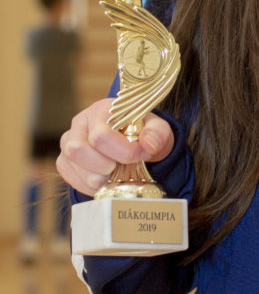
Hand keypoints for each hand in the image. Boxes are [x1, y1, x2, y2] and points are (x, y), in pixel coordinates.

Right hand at [57, 98, 173, 196]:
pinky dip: (86, 184)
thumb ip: (157, 134)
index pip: (102, 135)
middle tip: (121, 168)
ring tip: (113, 175)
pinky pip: (66, 174)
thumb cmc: (143, 135)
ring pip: (70, 162)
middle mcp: (81, 122)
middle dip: (104, 166)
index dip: (123, 152)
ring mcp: (69, 140)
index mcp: (103, 109)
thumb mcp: (157, 130)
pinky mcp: (64, 158)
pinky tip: (103, 181)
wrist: (136, 146)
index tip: (141, 156)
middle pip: (78, 149)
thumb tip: (148, 144)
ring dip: (95, 176)